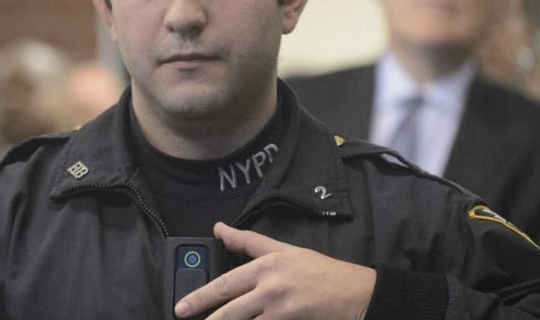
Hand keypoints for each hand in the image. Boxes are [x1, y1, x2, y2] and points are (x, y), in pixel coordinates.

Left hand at [174, 222, 375, 319]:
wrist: (356, 292)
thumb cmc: (321, 271)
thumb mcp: (285, 250)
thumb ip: (249, 242)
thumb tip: (219, 229)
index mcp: (266, 265)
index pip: (226, 282)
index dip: (201, 295)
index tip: (183, 305)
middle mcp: (270, 286)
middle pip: (229, 308)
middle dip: (206, 317)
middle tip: (185, 318)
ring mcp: (280, 308)